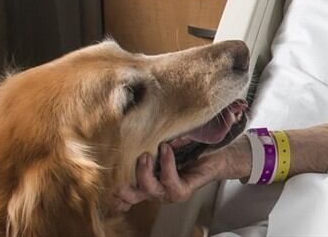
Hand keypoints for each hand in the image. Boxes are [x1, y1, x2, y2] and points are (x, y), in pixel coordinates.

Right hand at [114, 135, 251, 210]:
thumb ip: (149, 141)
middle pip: (131, 196)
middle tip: (126, 164)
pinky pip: (170, 181)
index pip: (126, 194)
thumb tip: (129, 130)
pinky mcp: (184, 190)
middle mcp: (157, 190)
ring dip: (145, 172)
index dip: (114, 193)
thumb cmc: (192, 145)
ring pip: (149, 190)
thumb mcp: (166, 141)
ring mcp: (170, 192)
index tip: (107, 182)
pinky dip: (167, 164)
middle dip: (123, 184)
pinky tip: (167, 150)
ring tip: (147, 154)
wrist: (220, 150)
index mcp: (149, 181)